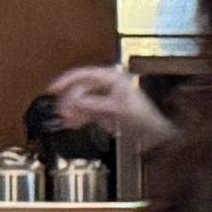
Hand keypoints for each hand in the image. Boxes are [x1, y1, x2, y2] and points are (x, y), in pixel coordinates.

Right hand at [42, 61, 173, 150]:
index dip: (67, 80)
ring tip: (64, 119)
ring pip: (84, 101)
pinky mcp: (109, 111)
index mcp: (114, 78)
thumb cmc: (146, 120)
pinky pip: (89, 111)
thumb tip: (73, 101)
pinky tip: (72, 123)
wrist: (159, 136)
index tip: (52, 88)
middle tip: (59, 110)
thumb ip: (93, 105)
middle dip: (69, 99)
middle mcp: (111, 85)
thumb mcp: (117, 110)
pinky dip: (80, 116)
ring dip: (73, 109)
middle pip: (82, 88)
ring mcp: (109, 98)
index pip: (85, 74)